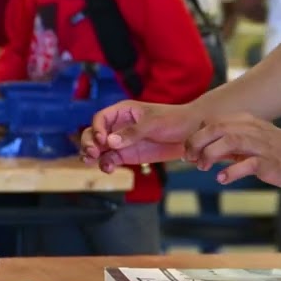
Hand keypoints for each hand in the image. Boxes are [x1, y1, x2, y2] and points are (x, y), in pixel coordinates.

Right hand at [80, 100, 201, 171]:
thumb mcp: (153, 123)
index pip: (101, 118)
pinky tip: (109, 168)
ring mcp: (122, 142)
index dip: (96, 129)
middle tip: (93, 153)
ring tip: (95, 161)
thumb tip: (111, 142)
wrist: (191, 134)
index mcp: (123, 111)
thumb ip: (132, 132)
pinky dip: (106, 165)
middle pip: (94, 133)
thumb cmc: (173, 120)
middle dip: (89, 143)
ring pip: (99, 148)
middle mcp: (119, 126)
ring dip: (93, 155)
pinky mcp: (127, 155)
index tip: (101, 140)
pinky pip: (110, 160)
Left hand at [183, 112, 280, 188]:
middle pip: (216, 128)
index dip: (195, 136)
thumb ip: (228, 144)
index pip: (212, 122)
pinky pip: (248, 164)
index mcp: (245, 122)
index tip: (188, 152)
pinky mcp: (270, 162)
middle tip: (191, 159)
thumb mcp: (250, 141)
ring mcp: (261, 145)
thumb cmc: (278, 151)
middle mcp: (251, 130)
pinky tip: (222, 179)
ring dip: (211, 154)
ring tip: (204, 168)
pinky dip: (231, 171)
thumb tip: (202, 152)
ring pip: (229, 141)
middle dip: (197, 142)